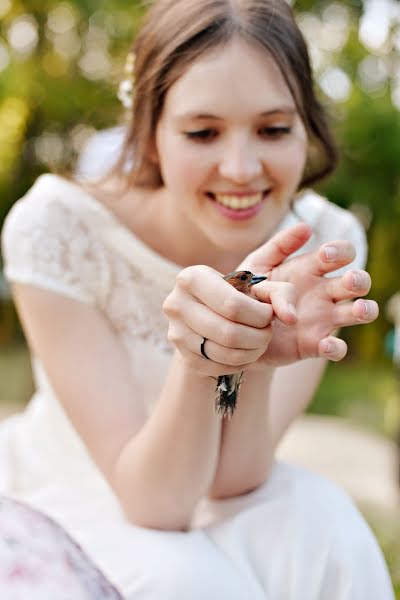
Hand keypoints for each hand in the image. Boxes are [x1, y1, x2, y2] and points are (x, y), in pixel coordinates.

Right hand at [163, 263, 296, 378]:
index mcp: (192, 277)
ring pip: (224, 353)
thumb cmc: (241, 295)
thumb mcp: (261, 286)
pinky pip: (218, 368)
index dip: (259, 316)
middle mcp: (175, 304)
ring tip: (260, 342)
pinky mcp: (183, 358)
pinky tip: (247, 352)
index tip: (269, 315)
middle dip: (258, 337)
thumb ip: (282, 294)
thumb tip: (290, 319)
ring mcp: (175, 333)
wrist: (215, 312)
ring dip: (252, 352)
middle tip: (268, 333)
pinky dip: (240, 364)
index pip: (232, 305)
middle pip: (228, 333)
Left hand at [238, 222, 378, 364]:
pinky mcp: (315, 344)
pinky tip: (325, 345)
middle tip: (347, 280)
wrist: (235, 328)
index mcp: (311, 270)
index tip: (325, 256)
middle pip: (358, 282)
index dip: (341, 251)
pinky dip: (337, 348)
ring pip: (358, 312)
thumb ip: (279, 245)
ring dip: (364, 310)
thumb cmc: (249, 292)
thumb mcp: (258, 265)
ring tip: (357, 309)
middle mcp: (323, 293)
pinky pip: (337, 348)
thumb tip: (306, 227)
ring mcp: (323, 319)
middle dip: (359, 279)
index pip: (341, 254)